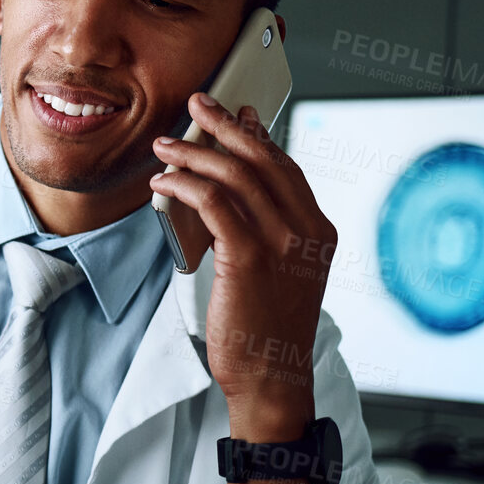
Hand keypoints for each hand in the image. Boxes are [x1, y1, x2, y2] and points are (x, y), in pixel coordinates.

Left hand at [148, 92, 335, 442]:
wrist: (271, 379)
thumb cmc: (266, 330)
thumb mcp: (279, 273)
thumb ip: (263, 231)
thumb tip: (229, 194)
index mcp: (319, 233)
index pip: (286, 168)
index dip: (256, 136)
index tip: (234, 114)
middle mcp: (306, 232)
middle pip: (263, 160)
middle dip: (225, 125)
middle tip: (197, 104)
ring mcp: (281, 245)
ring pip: (235, 178)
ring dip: (195, 153)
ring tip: (165, 144)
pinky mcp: (248, 260)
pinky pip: (214, 205)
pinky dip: (186, 186)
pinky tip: (164, 182)